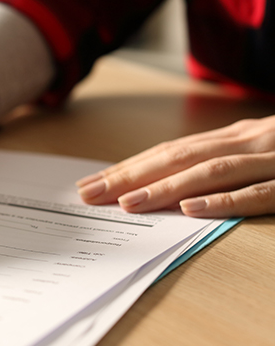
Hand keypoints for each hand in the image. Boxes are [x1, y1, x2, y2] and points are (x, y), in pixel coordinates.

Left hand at [76, 116, 274, 217]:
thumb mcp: (254, 149)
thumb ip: (216, 161)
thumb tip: (165, 183)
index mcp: (233, 137)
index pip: (168, 152)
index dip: (127, 167)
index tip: (89, 185)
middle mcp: (247, 142)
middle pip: (177, 158)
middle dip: (129, 176)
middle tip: (89, 195)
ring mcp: (273, 161)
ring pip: (210, 173)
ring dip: (165, 188)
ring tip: (128, 203)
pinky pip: (259, 193)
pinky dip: (224, 201)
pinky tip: (192, 209)